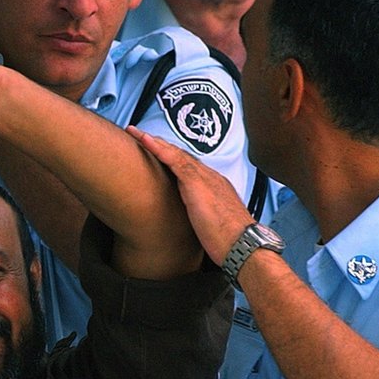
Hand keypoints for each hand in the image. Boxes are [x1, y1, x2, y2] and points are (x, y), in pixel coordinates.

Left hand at [127, 126, 253, 263]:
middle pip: (181, 156)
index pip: (188, 167)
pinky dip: (158, 149)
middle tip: (139, 136)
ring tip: (135, 133)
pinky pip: (174, 160)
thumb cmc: (229, 242)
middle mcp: (210, 177)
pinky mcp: (196, 183)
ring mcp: (204, 177)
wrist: (243, 245)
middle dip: (160, 146)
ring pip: (175, 153)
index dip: (170, 158)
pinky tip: (145, 140)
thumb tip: (193, 225)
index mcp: (214, 186)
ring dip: (153, 142)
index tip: (155, 153)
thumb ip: (201, 219)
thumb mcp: (212, 226)